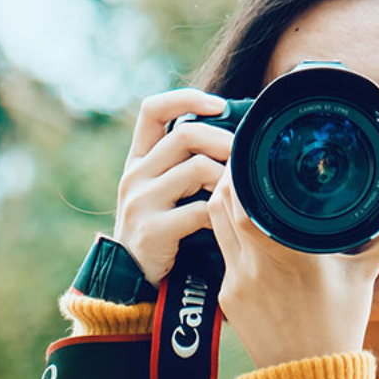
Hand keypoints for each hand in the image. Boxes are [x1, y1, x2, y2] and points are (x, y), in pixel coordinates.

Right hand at [111, 88, 231, 286]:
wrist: (131, 280)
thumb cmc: (161, 230)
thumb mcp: (164, 191)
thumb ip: (185, 165)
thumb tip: (235, 138)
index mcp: (138, 160)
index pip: (153, 110)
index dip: (187, 98)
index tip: (221, 106)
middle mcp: (135, 175)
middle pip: (185, 135)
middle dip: (225, 141)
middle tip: (247, 156)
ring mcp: (141, 201)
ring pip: (197, 168)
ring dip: (227, 178)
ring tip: (240, 192)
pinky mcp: (152, 230)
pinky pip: (200, 210)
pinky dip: (221, 213)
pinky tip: (228, 221)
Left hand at [205, 168, 378, 369]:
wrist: (309, 376)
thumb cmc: (338, 326)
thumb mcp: (365, 277)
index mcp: (292, 254)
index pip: (246, 203)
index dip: (240, 174)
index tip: (250, 156)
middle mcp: (257, 266)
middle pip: (221, 206)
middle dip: (228, 180)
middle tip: (242, 164)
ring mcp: (236, 282)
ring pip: (214, 226)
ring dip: (222, 204)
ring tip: (238, 188)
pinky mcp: (226, 297)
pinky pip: (222, 253)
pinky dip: (229, 236)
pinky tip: (242, 230)